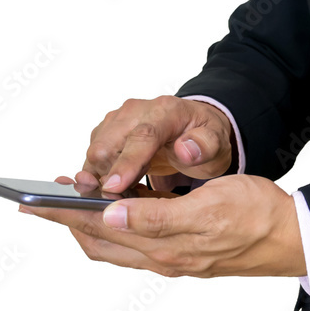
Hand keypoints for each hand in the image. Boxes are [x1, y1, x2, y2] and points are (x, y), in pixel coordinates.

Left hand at [20, 174, 305, 278]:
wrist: (293, 236)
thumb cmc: (257, 216)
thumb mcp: (207, 208)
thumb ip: (156, 216)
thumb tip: (108, 215)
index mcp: (164, 247)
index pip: (100, 230)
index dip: (65, 216)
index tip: (35, 203)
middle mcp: (164, 257)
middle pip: (101, 242)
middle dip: (69, 221)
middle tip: (44, 201)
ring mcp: (176, 257)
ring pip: (119, 243)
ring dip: (93, 223)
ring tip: (76, 200)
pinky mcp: (188, 251)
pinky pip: (141, 240)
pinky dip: (121, 224)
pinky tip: (123, 206)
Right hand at [78, 96, 235, 192]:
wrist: (194, 131)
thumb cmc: (204, 138)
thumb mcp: (217, 144)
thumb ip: (206, 145)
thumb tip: (185, 150)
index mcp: (166, 110)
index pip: (141, 136)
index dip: (126, 163)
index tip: (114, 187)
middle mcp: (136, 111)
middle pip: (106, 145)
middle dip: (108, 177)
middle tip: (125, 199)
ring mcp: (117, 121)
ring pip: (94, 154)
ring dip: (103, 179)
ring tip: (127, 193)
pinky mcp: (105, 133)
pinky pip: (92, 159)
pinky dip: (99, 177)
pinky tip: (118, 187)